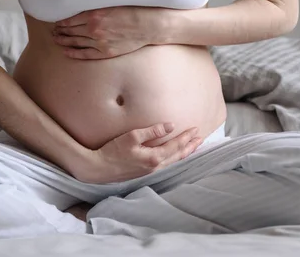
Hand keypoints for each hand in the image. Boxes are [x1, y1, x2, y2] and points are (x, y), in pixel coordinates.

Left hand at [52, 7, 164, 59]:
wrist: (148, 25)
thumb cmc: (133, 11)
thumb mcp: (111, 3)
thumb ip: (96, 7)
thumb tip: (82, 8)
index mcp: (94, 15)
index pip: (71, 20)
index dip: (61, 22)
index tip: (56, 22)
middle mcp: (94, 29)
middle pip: (71, 31)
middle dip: (60, 31)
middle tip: (53, 32)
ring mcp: (99, 42)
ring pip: (76, 42)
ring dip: (64, 41)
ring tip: (56, 40)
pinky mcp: (106, 52)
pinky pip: (85, 54)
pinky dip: (74, 53)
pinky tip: (66, 52)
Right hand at [71, 123, 202, 183]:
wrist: (98, 169)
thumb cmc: (113, 151)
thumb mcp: (131, 136)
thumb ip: (152, 131)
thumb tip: (170, 126)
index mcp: (154, 157)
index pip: (175, 145)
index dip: (186, 137)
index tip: (195, 129)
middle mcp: (155, 167)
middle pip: (178, 156)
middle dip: (190, 146)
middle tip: (201, 138)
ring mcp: (150, 171)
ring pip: (173, 162)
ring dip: (184, 153)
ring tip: (193, 146)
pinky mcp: (144, 172)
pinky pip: (166, 165)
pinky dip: (175, 158)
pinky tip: (174, 156)